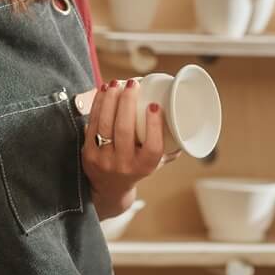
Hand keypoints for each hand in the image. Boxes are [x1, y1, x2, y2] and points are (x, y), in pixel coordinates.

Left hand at [80, 79, 178, 203]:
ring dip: (110, 100)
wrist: (109, 190)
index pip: (152, 147)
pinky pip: (92, 125)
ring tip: (116, 83)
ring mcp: (103, 160)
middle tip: (132, 84)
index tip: (154, 105)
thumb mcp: (155, 163)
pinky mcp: (88, 153)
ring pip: (105, 125)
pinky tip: (103, 91)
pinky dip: (98, 105)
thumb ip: (170, 146)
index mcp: (145, 167)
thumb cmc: (137, 169)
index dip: (154, 125)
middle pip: (124, 131)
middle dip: (127, 103)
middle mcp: (124, 165)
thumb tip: (186, 122)